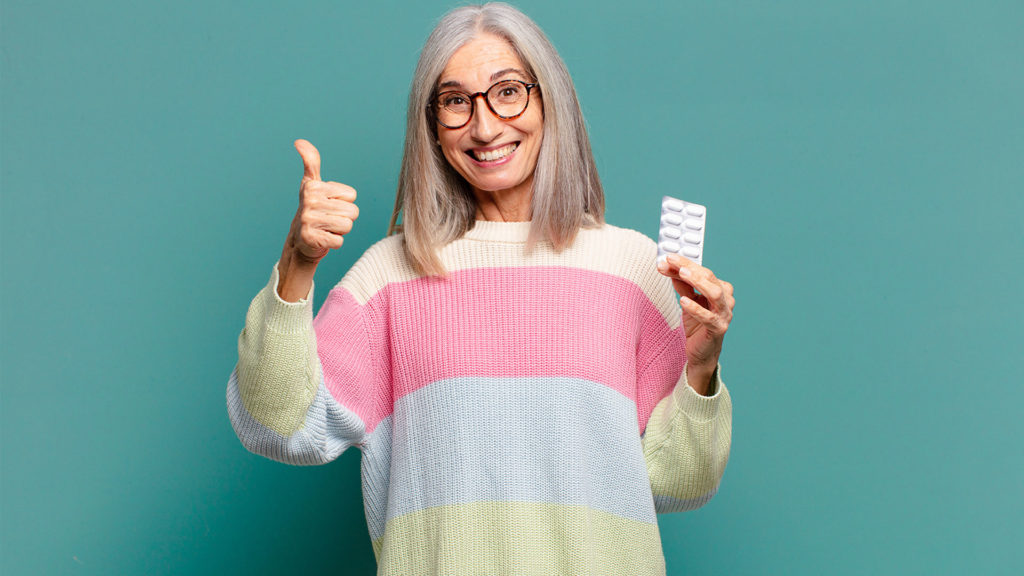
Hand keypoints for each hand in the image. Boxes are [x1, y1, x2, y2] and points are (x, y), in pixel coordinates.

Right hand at [281, 139, 359, 264]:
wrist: (299, 240)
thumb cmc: (311, 209)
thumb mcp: (312, 184)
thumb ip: (311, 162)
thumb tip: (299, 142)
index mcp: (313, 187)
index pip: (352, 195)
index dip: (344, 202)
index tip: (328, 205)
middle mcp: (309, 201)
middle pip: (352, 212)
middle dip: (344, 218)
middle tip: (328, 219)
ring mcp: (308, 220)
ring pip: (347, 226)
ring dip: (339, 230)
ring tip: (326, 228)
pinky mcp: (311, 238)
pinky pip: (339, 241)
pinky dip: (334, 242)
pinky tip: (323, 239)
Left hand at [656, 253, 735, 389]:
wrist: (701, 352)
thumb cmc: (696, 324)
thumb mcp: (687, 301)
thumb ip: (681, 285)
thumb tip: (669, 267)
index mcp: (720, 288)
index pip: (703, 271)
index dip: (685, 263)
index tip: (668, 257)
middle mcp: (725, 299)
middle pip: (709, 278)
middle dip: (689, 268)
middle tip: (672, 261)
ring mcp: (725, 314)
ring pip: (715, 293)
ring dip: (698, 282)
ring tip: (682, 274)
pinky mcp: (719, 329)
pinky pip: (709, 317)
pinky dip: (696, 308)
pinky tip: (684, 301)